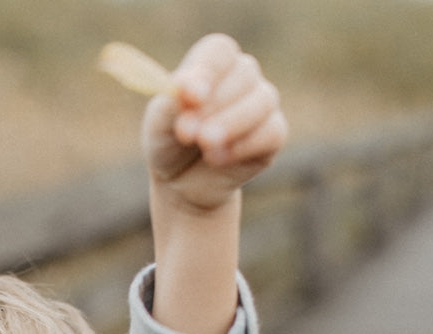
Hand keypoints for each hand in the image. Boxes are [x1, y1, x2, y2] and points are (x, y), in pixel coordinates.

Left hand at [142, 35, 286, 210]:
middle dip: (214, 106)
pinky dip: (244, 146)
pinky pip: (271, 132)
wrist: (182, 182)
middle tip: (187, 133)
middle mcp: (242, 76)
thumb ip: (169, 105)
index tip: (190, 97)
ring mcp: (262, 103)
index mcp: (213, 62)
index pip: (219, 51)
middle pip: (243, 74)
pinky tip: (219, 159)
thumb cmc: (169, 142)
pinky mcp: (273, 134)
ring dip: (231, 125)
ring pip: (261, 102)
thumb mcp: (158, 124)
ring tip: (204, 146)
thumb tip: (185, 92)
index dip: (207, 71)